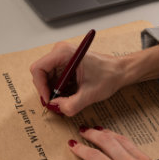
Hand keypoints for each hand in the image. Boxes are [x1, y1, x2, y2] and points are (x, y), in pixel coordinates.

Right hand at [30, 42, 158, 115]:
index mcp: (63, 53)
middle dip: (47, 90)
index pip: (38, 69)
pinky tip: (71, 93)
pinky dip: (59, 89)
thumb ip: (71, 104)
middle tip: (58, 103)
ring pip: (46, 78)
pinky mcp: (65, 64)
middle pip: (40, 74)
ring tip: (67, 98)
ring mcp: (62, 58)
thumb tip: (56, 107)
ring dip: (54, 91)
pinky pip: (54, 78)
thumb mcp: (90, 94)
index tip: (50, 99)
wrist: (120, 71)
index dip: (41, 87)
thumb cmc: (109, 75)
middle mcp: (60, 52)